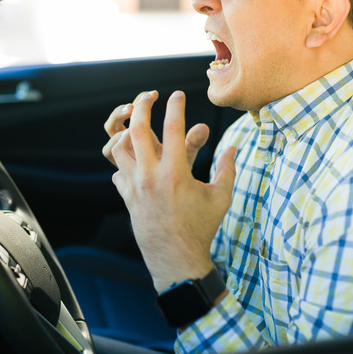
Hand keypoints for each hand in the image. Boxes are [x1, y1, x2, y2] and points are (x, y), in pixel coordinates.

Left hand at [110, 90, 236, 291]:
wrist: (176, 259)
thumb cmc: (202, 229)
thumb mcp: (221, 198)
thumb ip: (227, 170)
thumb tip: (234, 148)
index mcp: (175, 172)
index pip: (171, 127)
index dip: (175, 106)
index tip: (177, 94)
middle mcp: (150, 176)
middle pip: (137, 130)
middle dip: (141, 107)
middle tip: (148, 96)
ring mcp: (135, 187)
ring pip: (120, 149)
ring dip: (127, 134)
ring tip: (138, 126)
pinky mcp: (127, 198)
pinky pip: (118, 173)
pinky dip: (125, 163)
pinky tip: (136, 161)